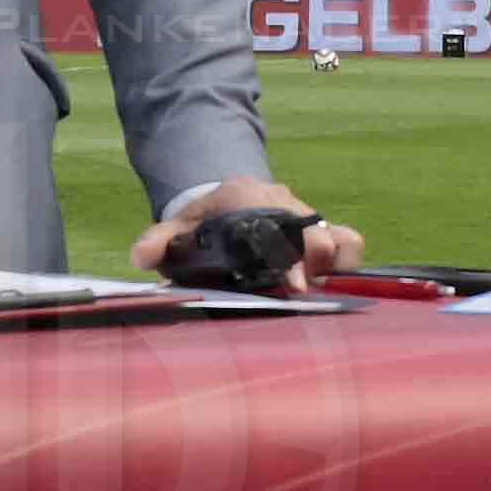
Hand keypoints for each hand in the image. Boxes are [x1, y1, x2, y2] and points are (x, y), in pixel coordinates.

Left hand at [134, 173, 367, 291]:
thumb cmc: (204, 220)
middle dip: (314, 264)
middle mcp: (283, 202)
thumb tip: (140, 257)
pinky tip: (331, 287)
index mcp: (247, 197)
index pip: (273, 222)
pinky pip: (350, 240)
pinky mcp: (324, 230)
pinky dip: (347, 262)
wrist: (230, 198)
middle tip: (301, 294)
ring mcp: (307, 216)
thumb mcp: (179, 226)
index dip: (286, 254)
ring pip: (341, 235)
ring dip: (337, 265)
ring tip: (322, 290)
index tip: (290, 287)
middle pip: (314, 232)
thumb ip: (160, 240)